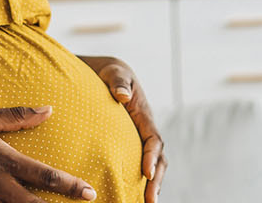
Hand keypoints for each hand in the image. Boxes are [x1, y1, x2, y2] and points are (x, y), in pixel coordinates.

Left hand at [80, 56, 166, 202]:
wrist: (103, 74)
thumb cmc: (110, 73)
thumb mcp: (114, 71)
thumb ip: (118, 81)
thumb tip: (123, 95)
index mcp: (144, 116)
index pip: (154, 140)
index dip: (152, 157)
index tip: (147, 173)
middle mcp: (144, 130)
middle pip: (157, 159)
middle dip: (156, 181)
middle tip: (150, 200)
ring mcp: (137, 139)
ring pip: (149, 165)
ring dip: (150, 185)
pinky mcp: (127, 144)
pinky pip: (134, 164)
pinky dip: (136, 181)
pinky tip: (129, 195)